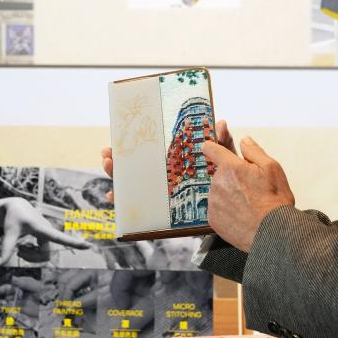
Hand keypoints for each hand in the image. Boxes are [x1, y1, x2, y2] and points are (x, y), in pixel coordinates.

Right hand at [101, 120, 235, 202]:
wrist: (229, 208)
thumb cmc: (223, 180)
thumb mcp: (224, 160)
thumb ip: (222, 143)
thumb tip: (220, 124)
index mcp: (174, 162)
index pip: (149, 151)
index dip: (132, 144)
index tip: (118, 137)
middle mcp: (162, 177)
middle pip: (134, 167)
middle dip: (116, 160)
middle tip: (108, 154)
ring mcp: (160, 195)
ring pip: (132, 185)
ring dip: (116, 176)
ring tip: (108, 166)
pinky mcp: (162, 213)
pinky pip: (138, 208)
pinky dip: (123, 203)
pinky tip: (113, 196)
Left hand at [202, 135, 294, 251]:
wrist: (272, 232)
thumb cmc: (275, 200)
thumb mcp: (272, 168)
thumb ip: (254, 151)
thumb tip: (244, 140)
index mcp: (230, 167)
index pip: (211, 148)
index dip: (215, 142)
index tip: (216, 141)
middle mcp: (217, 183)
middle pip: (219, 172)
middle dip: (231, 174)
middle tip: (249, 184)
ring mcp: (213, 202)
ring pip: (218, 190)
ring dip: (229, 192)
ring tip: (249, 202)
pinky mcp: (212, 219)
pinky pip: (217, 208)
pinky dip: (226, 208)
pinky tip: (241, 212)